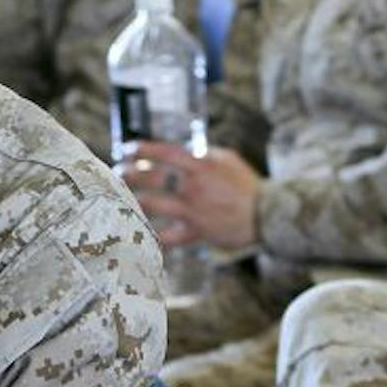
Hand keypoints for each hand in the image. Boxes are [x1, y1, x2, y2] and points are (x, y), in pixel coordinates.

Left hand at [119, 141, 260, 249]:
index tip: (128, 149)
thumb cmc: (246, 185)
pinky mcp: (195, 232)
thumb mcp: (228, 159)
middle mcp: (194, 187)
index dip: (143, 149)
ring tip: (122, 198)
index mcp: (202, 166)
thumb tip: (183, 150)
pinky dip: (151, 235)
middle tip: (120, 174)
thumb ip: (203, 154)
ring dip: (133, 199)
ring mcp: (193, 211)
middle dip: (130, 174)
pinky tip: (139, 231)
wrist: (266, 215)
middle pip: (152, 178)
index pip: (165, 153)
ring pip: (151, 205)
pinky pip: (167, 237)